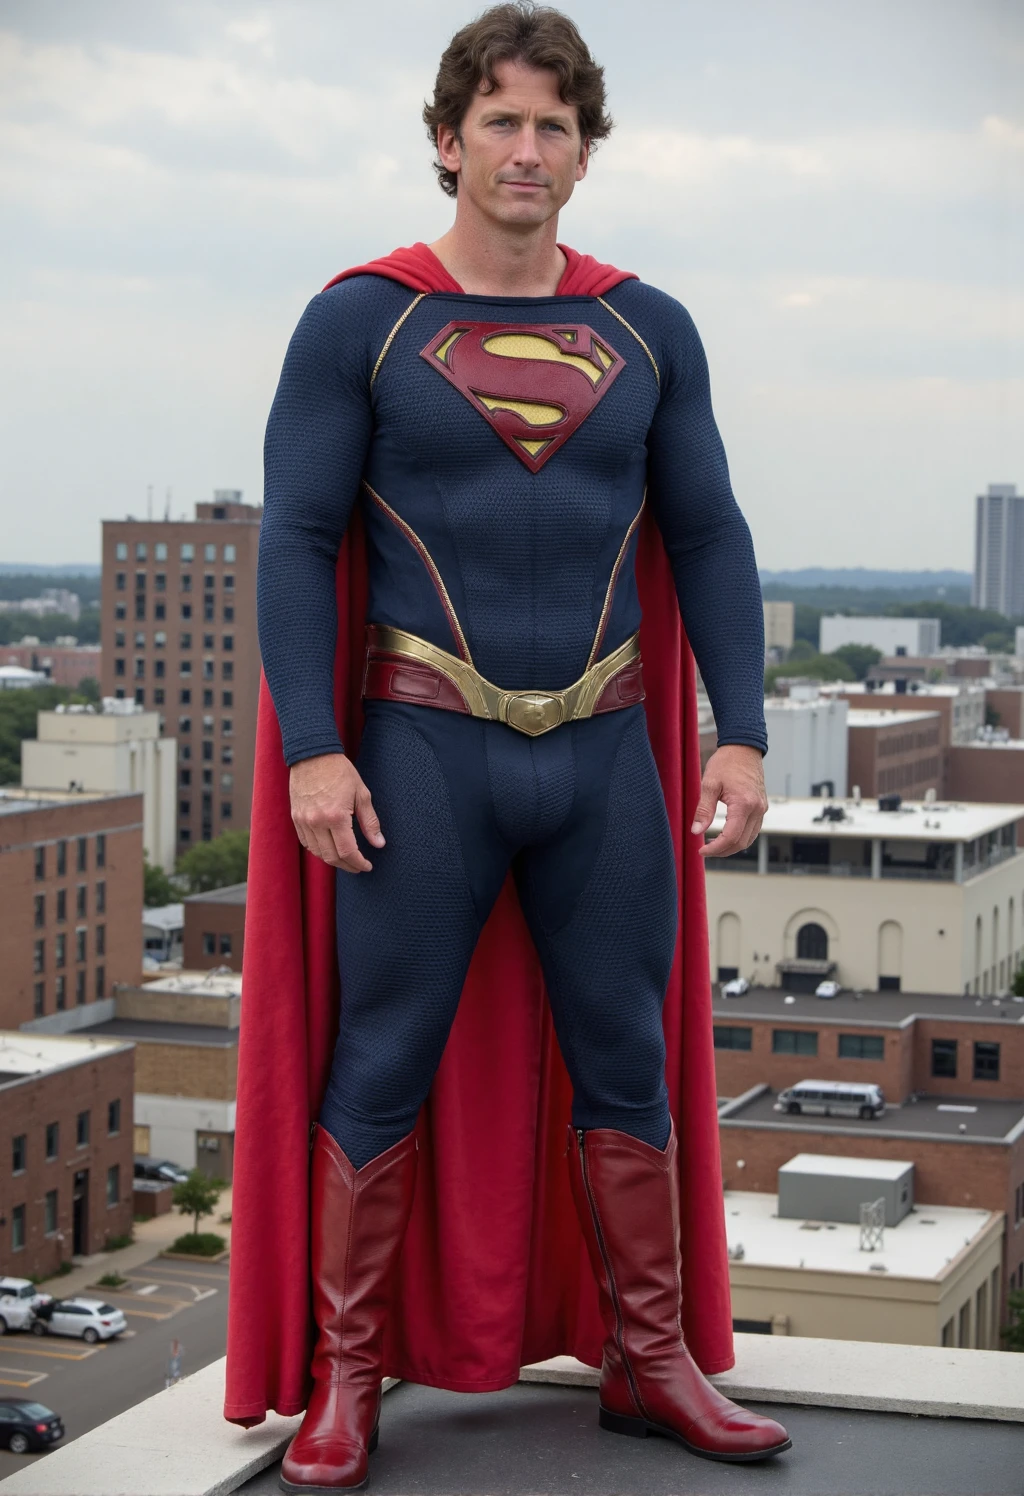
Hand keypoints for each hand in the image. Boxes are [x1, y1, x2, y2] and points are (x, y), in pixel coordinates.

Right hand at [289, 754, 384, 873]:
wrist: (313, 755)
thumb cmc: (340, 771)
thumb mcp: (362, 794)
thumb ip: (370, 822)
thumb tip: (379, 843)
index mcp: (336, 816)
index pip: (347, 851)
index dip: (358, 863)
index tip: (367, 866)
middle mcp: (317, 822)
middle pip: (331, 856)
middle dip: (347, 866)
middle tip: (359, 866)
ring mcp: (303, 821)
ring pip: (317, 852)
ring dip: (333, 860)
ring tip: (346, 859)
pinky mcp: (296, 817)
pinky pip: (306, 842)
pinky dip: (318, 850)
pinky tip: (329, 848)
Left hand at [691, 744, 766, 858]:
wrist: (744, 748)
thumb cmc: (726, 762)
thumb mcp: (709, 784)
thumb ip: (703, 810)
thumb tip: (696, 831)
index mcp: (744, 804)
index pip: (731, 837)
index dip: (715, 848)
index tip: (701, 850)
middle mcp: (757, 809)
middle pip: (741, 842)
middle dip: (722, 851)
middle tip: (705, 850)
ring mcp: (762, 808)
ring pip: (749, 839)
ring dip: (732, 846)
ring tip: (713, 845)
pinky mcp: (762, 807)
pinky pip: (753, 830)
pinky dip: (740, 837)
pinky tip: (725, 835)